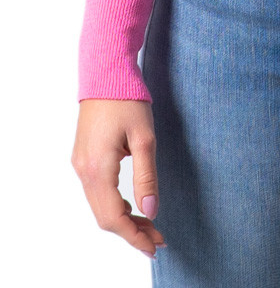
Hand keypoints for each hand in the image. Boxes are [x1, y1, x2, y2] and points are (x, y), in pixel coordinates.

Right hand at [72, 98, 166, 259]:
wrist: (106, 74)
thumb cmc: (127, 101)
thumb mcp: (144, 138)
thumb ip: (147, 176)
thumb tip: (152, 210)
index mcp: (98, 169)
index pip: (114, 217)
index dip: (135, 236)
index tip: (155, 245)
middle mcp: (84, 171)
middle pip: (104, 217)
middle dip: (131, 232)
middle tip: (158, 239)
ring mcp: (81, 165)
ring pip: (99, 206)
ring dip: (123, 219)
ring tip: (150, 225)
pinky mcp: (83, 158)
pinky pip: (96, 192)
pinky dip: (114, 205)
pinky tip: (133, 204)